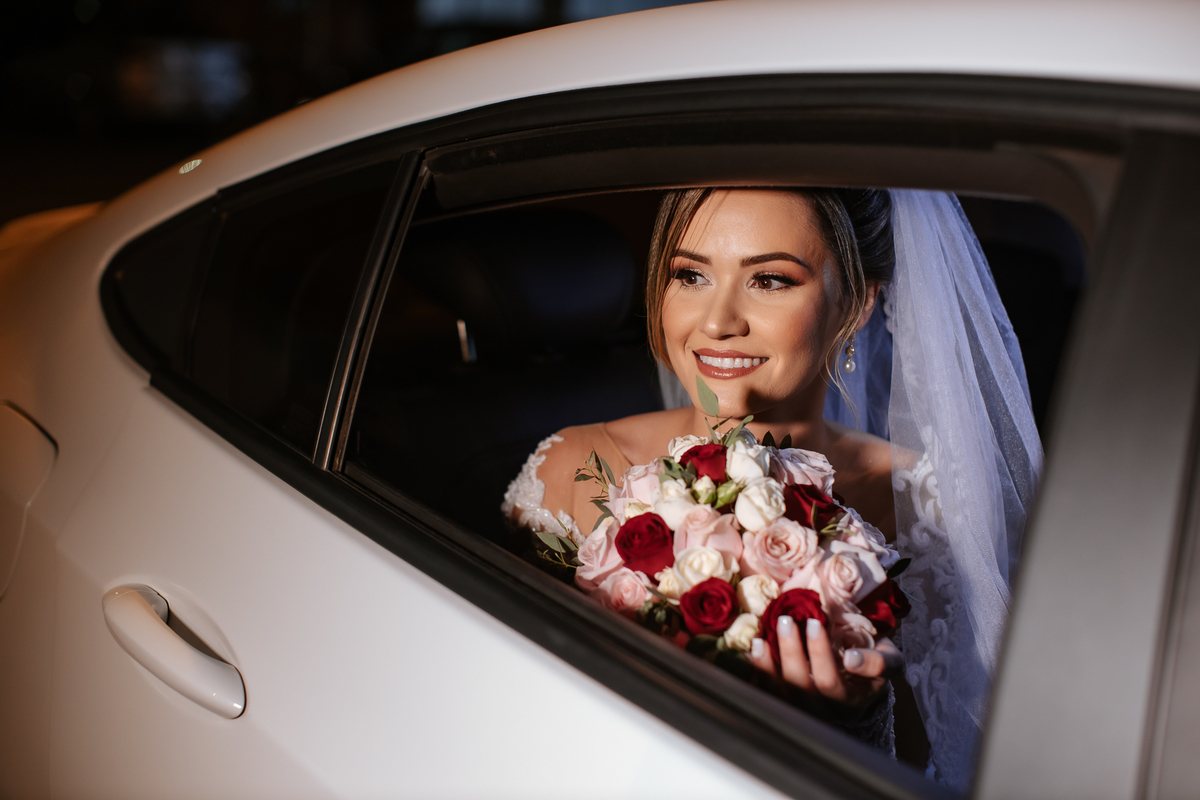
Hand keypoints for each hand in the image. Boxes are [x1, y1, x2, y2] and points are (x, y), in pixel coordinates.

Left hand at [748, 615, 901, 708]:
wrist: (858, 677)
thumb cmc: (873, 663)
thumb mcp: (888, 662)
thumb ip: (877, 662)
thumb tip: (852, 659)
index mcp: (849, 703)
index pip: (830, 684)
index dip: (820, 655)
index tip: (815, 623)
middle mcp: (822, 713)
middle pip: (801, 689)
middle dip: (791, 653)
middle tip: (787, 621)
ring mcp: (800, 711)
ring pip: (778, 695)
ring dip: (766, 667)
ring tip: (760, 640)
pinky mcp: (782, 704)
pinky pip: (763, 693)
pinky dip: (754, 674)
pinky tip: (751, 653)